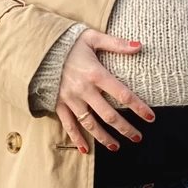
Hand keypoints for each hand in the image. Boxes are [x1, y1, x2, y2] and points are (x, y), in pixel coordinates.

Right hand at [55, 30, 154, 153]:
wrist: (37, 48)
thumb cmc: (68, 43)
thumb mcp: (92, 37)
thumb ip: (116, 43)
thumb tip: (139, 45)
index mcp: (95, 74)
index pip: (122, 94)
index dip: (138, 107)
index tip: (150, 117)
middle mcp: (84, 90)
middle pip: (109, 115)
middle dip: (125, 128)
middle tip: (137, 137)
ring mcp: (70, 99)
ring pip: (90, 124)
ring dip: (104, 137)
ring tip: (116, 146)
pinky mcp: (58, 104)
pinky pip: (68, 125)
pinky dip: (76, 139)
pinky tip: (85, 150)